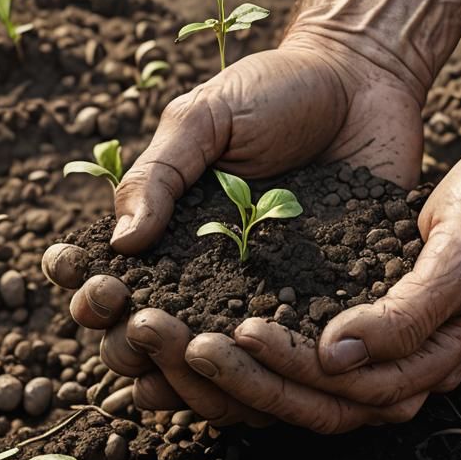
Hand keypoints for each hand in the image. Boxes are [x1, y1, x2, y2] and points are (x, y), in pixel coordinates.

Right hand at [44, 0, 460, 425]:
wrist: (364, 80)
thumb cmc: (275, 92)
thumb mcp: (206, 118)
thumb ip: (161, 174)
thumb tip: (121, 243)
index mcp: (172, 239)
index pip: (118, 290)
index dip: (97, 303)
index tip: (103, 292)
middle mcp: (213, 281)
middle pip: (159, 345)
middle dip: (136, 349)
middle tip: (144, 330)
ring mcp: (270, 299)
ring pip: (222, 370)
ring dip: (196, 378)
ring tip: (194, 356)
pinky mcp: (330, 307)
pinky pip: (299, 358)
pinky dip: (278, 376)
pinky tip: (268, 376)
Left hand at [180, 137, 460, 430]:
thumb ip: (410, 311)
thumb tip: (338, 355)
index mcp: (429, 363)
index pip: (344, 391)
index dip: (286, 369)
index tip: (235, 330)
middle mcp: (400, 369)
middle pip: (309, 401)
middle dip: (242, 379)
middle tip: (177, 344)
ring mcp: (381, 348)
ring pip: (298, 384)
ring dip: (234, 371)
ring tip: (171, 341)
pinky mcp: (361, 317)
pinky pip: (299, 348)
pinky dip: (250, 348)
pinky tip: (201, 328)